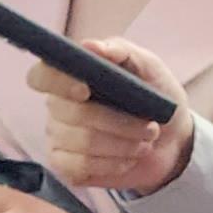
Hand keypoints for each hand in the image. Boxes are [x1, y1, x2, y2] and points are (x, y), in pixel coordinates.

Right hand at [25, 35, 196, 194]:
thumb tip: (90, 46)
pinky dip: (112, 164)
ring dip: (123, 145)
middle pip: (70, 114)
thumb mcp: (149, 67)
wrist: (172, 140)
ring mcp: (58, 138)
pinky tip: (127, 159)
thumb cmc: (156, 97)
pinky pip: (80, 167)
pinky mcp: (66, 166)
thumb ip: (121, 51)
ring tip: (145, 142)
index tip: (85, 90)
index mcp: (70, 77)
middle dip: (117, 122)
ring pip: (82, 143)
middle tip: (150, 127)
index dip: (57, 83)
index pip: (40, 77)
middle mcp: (57, 106)